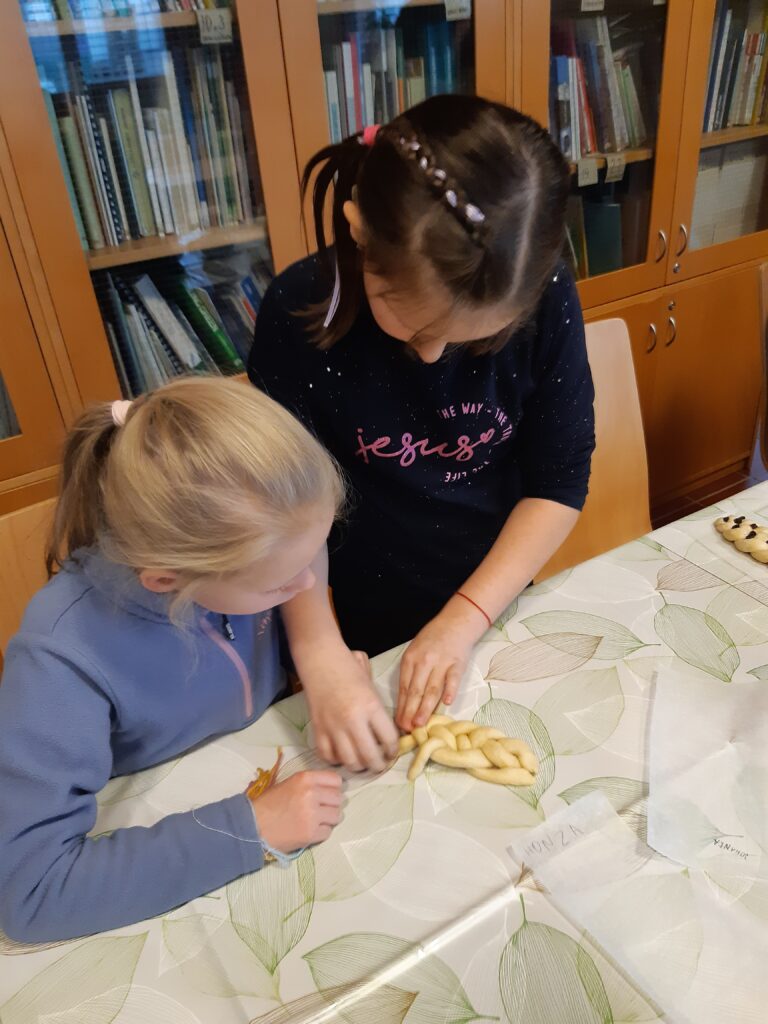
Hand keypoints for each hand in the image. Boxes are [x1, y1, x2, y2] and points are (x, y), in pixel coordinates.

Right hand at [249, 771, 341, 851]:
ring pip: (336, 815)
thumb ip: (309, 783)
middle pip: (338, 798)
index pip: (335, 780)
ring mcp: (312, 815)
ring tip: (316, 821)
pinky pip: (328, 832)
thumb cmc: (268, 804)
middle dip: (331, 804)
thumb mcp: (288, 784)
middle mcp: (311, 794)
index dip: (333, 788)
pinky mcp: (311, 833)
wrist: (253, 826)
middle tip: (321, 810)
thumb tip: (329, 788)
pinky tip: (310, 831)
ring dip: (328, 819)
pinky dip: (321, 833)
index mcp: (305, 778)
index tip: (328, 793)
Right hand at [302, 646, 398, 772]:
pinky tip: (341, 755)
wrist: (320, 660)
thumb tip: (387, 730)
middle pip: (370, 756)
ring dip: (359, 767)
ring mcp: (334, 727)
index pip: (389, 739)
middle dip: (378, 765)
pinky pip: (328, 756)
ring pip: (350, 761)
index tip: (392, 752)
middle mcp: (353, 720)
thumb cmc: (348, 667)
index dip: (394, 750)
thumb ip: (379, 708)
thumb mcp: (371, 684)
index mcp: (371, 706)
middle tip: (380, 764)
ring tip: (362, 763)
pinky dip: (336, 760)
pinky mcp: (318, 729)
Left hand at [396, 598, 483, 731]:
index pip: (404, 687)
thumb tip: (405, 703)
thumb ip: (410, 674)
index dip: (401, 707)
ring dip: (425, 707)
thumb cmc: (432, 640)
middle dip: (410, 711)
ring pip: (432, 688)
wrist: (455, 623)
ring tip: (420, 723)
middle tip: (406, 729)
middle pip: (415, 690)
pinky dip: (450, 690)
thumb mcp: (415, 652)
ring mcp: (441, 662)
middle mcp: (424, 661)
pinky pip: (453, 678)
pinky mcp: (458, 663)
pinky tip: (446, 703)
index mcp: (410, 659)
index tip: (398, 723)